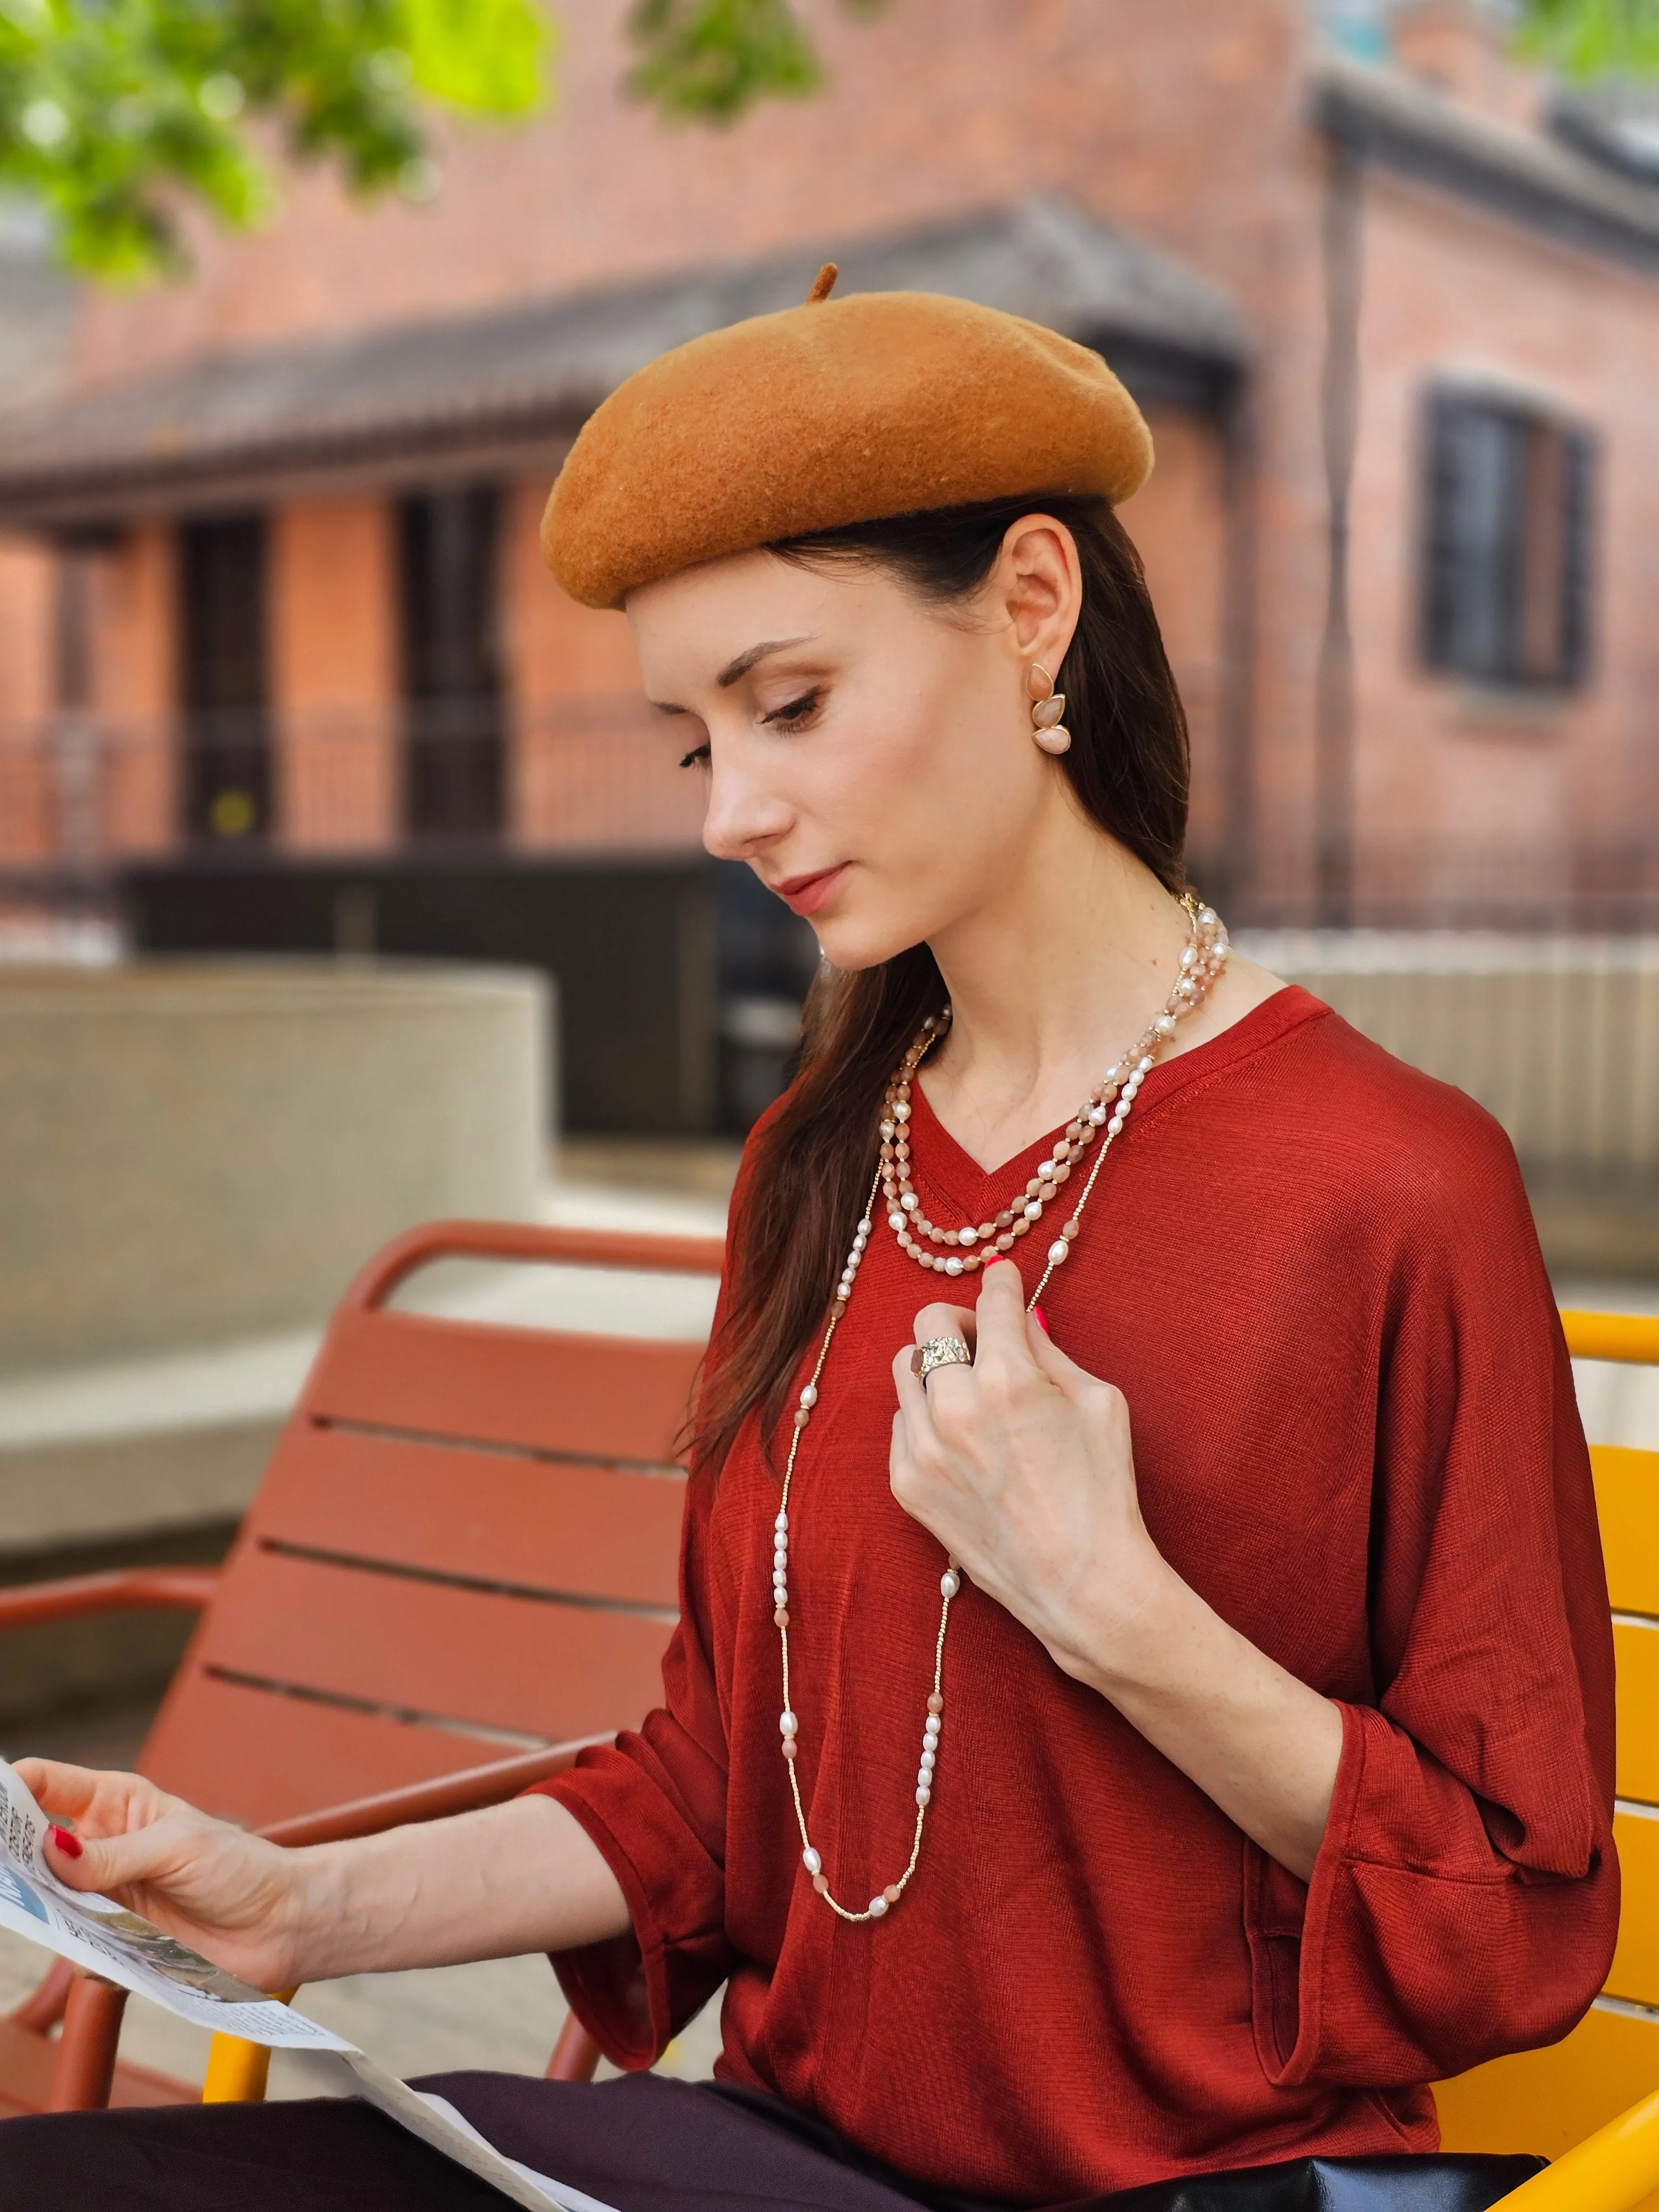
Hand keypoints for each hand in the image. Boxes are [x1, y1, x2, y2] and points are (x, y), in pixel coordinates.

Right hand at [15, 1759, 309, 1992]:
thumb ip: (112, 1855)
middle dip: (12, 1858)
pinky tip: (101, 1953)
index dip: (11, 1789)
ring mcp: (106, 1897)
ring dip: (44, 1911)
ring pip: (48, 1902)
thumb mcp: (176, 1849)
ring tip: (49, 1914)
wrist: (282, 1924)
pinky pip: (78, 1952)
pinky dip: (82, 1955)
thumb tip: (50, 1850)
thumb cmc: (239, 1868)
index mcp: (117, 1804)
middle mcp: (102, 1848)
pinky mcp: (117, 1942)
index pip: (47, 1785)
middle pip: (33, 1847)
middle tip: (6, 1875)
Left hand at [888, 1257, 1171, 1682]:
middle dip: (959, 1320)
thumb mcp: (1099, 1404)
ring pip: (904, 1369)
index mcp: (1009, 1379)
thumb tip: (1021, 1317)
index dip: (999, 1281)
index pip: (991, 1301)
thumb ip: (1051, 1352)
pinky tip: (961, 1437)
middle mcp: (955, 1407)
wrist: (1080, 1582)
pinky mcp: (907, 1484)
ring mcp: (924, 1448)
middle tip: (984, 1337)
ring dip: (936, 1366)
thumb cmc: (1103, 1493)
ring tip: (971, 1389)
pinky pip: (901, 1422)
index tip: (1000, 1274)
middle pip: (929, 1324)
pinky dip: (925, 1417)